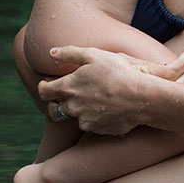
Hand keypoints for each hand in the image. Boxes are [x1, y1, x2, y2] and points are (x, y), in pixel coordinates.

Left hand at [40, 45, 183, 134]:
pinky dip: (94, 119)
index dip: (43, 87)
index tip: (47, 85)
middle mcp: (72, 107)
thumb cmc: (118, 72)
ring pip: (74, 119)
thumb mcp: (93, 55)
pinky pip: (91, 125)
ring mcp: (85, 120)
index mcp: (68, 87)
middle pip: (54, 110)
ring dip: (77, 112)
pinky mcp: (98, 130)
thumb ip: (70, 53)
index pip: (44, 91)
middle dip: (55, 105)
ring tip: (90, 103)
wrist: (140, 97)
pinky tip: (106, 110)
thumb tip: (51, 52)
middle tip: (62, 99)